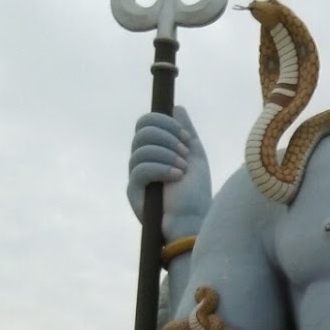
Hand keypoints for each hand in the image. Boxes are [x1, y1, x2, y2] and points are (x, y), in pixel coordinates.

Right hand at [127, 105, 211, 242]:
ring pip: (141, 148)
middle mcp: (141, 160)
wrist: (193, 222)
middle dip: (167, 137)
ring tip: (183, 169)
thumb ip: (186, 132)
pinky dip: (161, 168)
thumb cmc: (196, 194)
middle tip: (185, 153)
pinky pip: (140, 168)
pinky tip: (177, 176)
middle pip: (142, 130)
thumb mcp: (195, 157)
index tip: (186, 139)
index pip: (146, 122)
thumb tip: (176, 107)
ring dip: (167, 154)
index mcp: (154, 150)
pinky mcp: (133, 192)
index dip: (165, 123)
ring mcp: (135, 176)